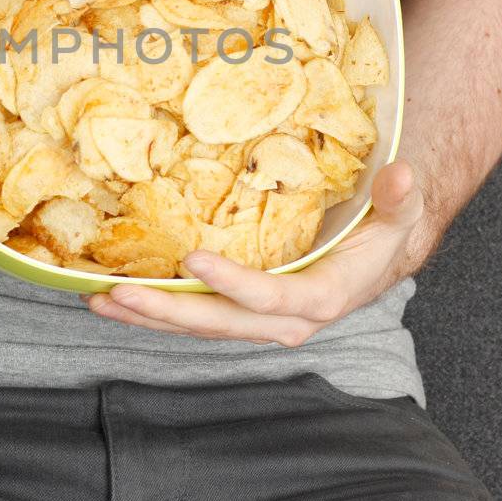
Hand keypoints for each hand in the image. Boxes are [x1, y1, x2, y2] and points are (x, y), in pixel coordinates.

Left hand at [83, 159, 426, 343]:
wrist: (378, 255)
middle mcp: (288, 318)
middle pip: (222, 324)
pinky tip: (117, 298)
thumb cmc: (386, 228)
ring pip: (201, 327)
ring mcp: (260, 319)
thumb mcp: (401, 208)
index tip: (193, 260)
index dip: (235, 285)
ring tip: (100, 300)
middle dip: (168, 312)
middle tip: (117, 294)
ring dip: (149, 317)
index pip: (275, 297)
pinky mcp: (241, 312)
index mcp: (325, 295)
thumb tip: (400, 173)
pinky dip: (156, 311)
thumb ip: (400, 196)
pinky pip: (196, 317)